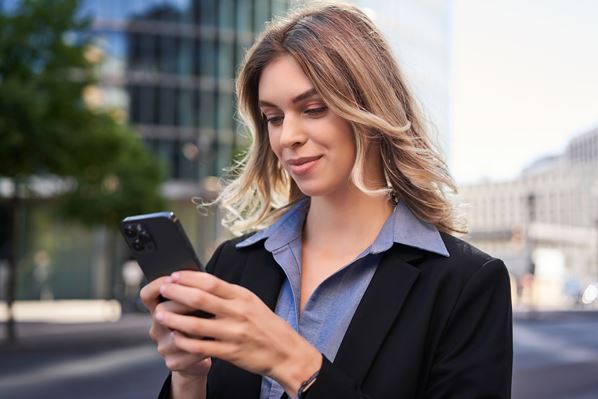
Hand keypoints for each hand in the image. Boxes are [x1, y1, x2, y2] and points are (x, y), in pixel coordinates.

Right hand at [140, 277, 211, 378]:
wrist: (199, 357)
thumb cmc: (201, 322)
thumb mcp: (196, 306)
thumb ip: (195, 292)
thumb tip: (200, 274)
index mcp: (160, 309)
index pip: (148, 294)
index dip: (157, 285)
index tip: (172, 277)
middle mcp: (158, 327)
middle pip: (161, 310)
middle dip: (183, 303)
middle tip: (202, 299)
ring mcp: (163, 346)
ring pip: (177, 334)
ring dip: (197, 327)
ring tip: (212, 322)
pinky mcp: (173, 362)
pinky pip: (189, 352)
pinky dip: (205, 346)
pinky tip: (215, 341)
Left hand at [157, 271, 321, 395]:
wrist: (285, 352)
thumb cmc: (265, 325)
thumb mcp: (251, 302)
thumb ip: (228, 294)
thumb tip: (201, 282)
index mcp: (242, 296)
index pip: (210, 281)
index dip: (188, 277)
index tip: (173, 276)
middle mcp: (237, 312)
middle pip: (200, 298)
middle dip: (176, 293)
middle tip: (162, 290)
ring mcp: (233, 333)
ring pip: (196, 324)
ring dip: (174, 318)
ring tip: (160, 315)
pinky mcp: (230, 352)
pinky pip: (201, 346)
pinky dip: (185, 341)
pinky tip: (175, 337)